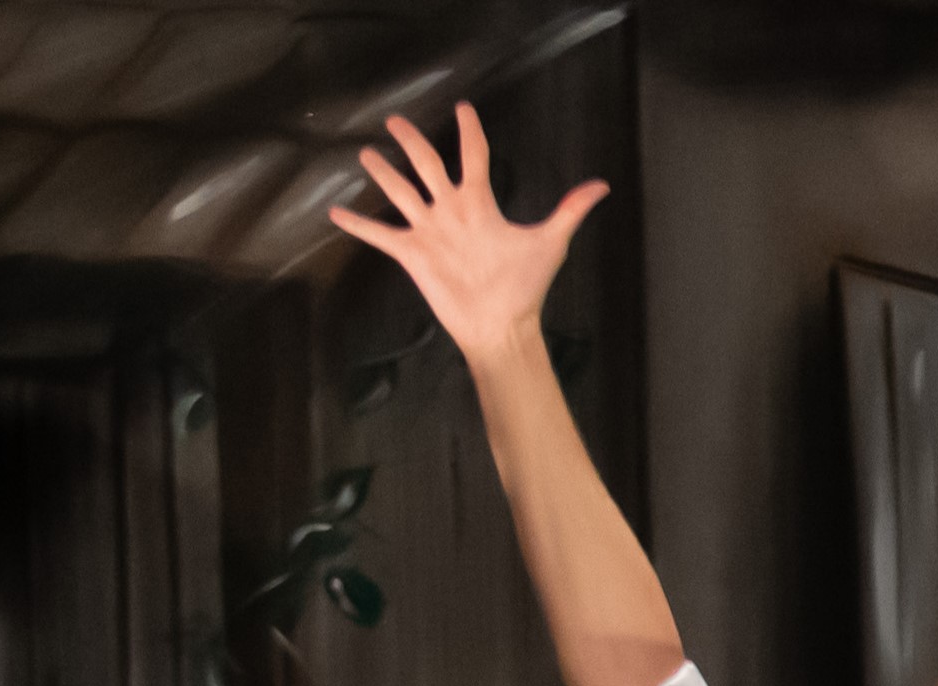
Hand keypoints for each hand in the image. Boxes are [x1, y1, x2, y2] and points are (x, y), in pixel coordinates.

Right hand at [325, 103, 610, 366]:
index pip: (473, 155)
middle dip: (412, 140)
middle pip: (427, 164)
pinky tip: (335, 213)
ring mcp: (429, 232)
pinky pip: (380, 236)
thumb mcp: (550, 242)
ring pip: (402, 192)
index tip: (463, 108)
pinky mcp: (412, 256)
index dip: (469, 131)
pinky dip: (358, 226)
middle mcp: (451, 211)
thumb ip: (569, 210)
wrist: (499, 325)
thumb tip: (602, 185)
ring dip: (384, 173)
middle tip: (395, 119)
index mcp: (480, 202)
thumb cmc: (525, 287)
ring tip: (366, 153)